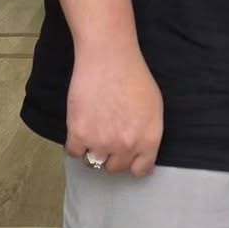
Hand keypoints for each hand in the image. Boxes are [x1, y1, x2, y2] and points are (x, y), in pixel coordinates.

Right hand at [65, 42, 163, 177]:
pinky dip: (75, 143)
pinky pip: (74, 153)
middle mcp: (127, 146)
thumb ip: (148, 133)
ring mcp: (102, 143)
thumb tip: (140, 151)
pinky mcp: (79, 135)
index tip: (126, 155)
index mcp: (149, 139)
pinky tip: (80, 127)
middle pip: (115, 168)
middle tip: (107, 136)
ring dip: (92, 150)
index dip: (132, 163)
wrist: (108, 57)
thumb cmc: (133, 75)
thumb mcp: (154, 106)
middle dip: (112, 155)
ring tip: (93, 129)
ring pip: (94, 162)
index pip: (140, 170)